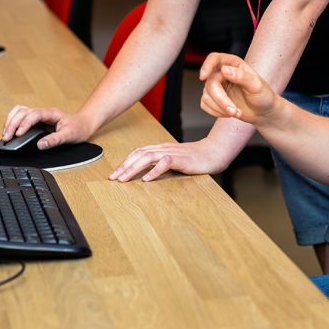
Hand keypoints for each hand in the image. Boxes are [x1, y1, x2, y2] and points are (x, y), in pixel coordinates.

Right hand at [1, 104, 93, 150]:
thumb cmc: (78, 128)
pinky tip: (9, 130)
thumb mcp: (70, 136)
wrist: (83, 124)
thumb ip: (55, 140)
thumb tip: (40, 145)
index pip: (33, 115)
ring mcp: (38, 114)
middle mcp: (43, 112)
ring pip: (19, 111)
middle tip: (7, 138)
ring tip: (5, 134)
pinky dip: (12, 121)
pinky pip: (20, 115)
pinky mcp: (35, 119)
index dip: (24, 124)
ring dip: (10, 121)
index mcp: (51, 113)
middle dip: (12, 124)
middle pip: (22, 112)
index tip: (18, 134)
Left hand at [108, 136, 237, 181]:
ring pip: (148, 157)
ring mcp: (173, 153)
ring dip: (134, 168)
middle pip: (139, 154)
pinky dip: (155, 171)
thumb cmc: (196, 159)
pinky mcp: (183, 159)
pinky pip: (166, 163)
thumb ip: (161, 164)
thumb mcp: (174, 160)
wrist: (215, 152)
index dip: (125, 162)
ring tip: (124, 179)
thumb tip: (144, 174)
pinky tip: (147, 180)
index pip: (138, 152)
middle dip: (124, 166)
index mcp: (161, 148)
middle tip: (113, 178)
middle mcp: (165, 148)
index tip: (114, 174)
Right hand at [198, 52, 277, 123]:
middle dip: (221, 100)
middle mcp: (223, 73)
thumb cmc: (263, 96)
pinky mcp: (213, 99)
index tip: (203, 77)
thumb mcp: (257, 86)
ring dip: (220, 108)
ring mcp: (217, 86)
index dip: (207, 65)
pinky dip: (215, 112)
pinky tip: (229, 114)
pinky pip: (204, 104)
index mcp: (234, 64)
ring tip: (236, 112)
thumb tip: (225, 69)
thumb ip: (242, 76)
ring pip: (206, 95)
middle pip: (210, 82)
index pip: (215, 58)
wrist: (263, 112)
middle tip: (233, 111)